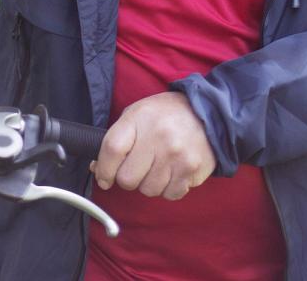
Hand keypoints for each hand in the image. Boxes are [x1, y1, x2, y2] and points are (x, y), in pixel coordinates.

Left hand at [91, 91, 215, 200]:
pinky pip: (170, 194)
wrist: (208, 113)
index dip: (103, 169)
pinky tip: (173, 172)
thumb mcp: (137, 114)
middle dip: (128, 178)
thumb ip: (117, 139)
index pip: (112, 149)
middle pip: (127, 178)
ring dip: (149, 183)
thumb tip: (97, 168)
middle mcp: (158, 136)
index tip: (104, 177)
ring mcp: (176, 155)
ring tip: (159, 166)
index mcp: (139, 118)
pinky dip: (169, 188)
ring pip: (148, 190)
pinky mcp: (191, 169)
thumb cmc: (166, 115)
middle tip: (138, 168)